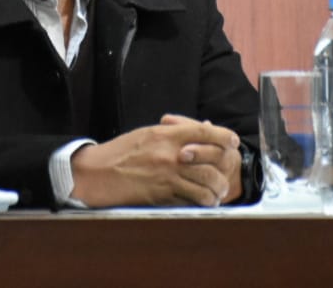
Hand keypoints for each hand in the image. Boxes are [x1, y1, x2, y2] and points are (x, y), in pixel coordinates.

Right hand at [70, 115, 241, 207]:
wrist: (98, 173)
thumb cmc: (121, 152)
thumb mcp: (148, 134)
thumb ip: (174, 132)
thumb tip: (200, 130)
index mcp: (166, 135)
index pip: (204, 132)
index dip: (224, 136)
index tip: (233, 141)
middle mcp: (170, 155)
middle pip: (211, 162)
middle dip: (223, 171)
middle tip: (226, 176)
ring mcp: (167, 177)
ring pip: (205, 186)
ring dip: (216, 191)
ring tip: (217, 194)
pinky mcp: (162, 196)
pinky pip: (190, 200)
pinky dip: (201, 202)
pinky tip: (202, 202)